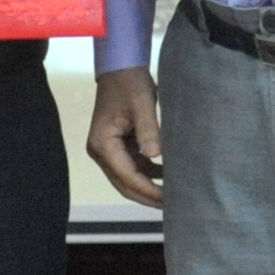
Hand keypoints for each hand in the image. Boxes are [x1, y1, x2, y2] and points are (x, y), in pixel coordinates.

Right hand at [85, 66, 165, 208]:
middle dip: (147, 196)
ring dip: (148, 188)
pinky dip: (148, 174)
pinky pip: (133, 168)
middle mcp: (100, 151)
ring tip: (173, 196)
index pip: (127, 176)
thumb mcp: (142, 103)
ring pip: (128, 179)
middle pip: (124, 184)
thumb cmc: (130, 82)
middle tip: (173, 206)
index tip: (169, 199)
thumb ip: (148, 130)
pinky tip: (167, 176)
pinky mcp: (117, 147)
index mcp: (102, 144)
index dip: (148, 190)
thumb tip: (155, 156)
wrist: (121, 67)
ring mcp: (107, 151)